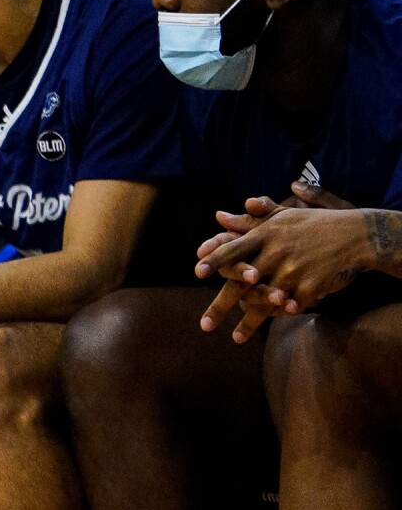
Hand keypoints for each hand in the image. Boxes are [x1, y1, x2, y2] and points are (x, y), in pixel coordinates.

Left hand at [198, 185, 367, 339]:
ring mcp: (292, 273)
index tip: (196, 272)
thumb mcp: (282, 216)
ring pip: (263, 302)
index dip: (214, 261)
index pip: (232, 249)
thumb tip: (219, 216)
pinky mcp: (311, 288)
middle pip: (240, 284)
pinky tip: (271, 327)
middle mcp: (274, 255)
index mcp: (264, 235)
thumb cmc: (314, 223)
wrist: (356, 236)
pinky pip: (290, 307)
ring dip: (250, 321)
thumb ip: (250, 219)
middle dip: (220, 306)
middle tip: (204, 325)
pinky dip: (280, 316)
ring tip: (236, 337)